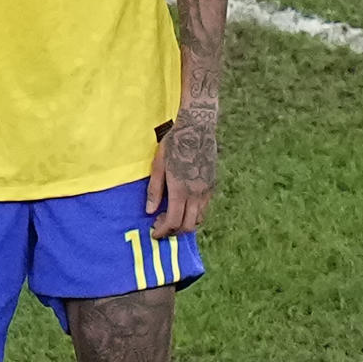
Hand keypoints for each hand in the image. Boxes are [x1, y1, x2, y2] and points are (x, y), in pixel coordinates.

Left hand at [146, 105, 217, 237]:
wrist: (198, 128)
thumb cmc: (174, 144)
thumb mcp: (158, 165)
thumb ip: (154, 190)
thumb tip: (150, 211)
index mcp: (180, 190)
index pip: (173, 221)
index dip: (163, 231)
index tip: (155, 233)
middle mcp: (196, 194)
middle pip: (188, 226)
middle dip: (174, 231)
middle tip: (162, 226)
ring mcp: (206, 190)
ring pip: (199, 219)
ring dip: (185, 223)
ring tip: (172, 216)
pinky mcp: (212, 185)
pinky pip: (204, 208)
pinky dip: (194, 214)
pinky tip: (183, 206)